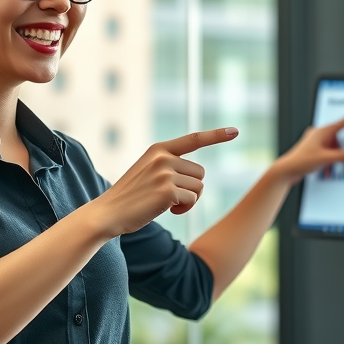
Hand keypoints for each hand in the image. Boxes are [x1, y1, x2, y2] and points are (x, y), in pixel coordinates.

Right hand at [93, 127, 238, 236]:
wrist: (108, 213)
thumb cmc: (130, 196)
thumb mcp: (148, 172)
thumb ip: (169, 166)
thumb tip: (198, 175)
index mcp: (158, 149)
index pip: (193, 139)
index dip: (216, 135)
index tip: (235, 131)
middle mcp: (163, 157)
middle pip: (200, 172)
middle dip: (191, 188)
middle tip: (169, 197)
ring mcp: (165, 173)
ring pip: (199, 187)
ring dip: (187, 200)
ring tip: (165, 204)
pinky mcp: (168, 191)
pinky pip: (191, 200)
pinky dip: (183, 209)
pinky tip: (167, 211)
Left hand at [270, 110, 343, 183]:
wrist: (286, 170)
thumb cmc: (301, 161)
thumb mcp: (325, 159)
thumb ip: (342, 156)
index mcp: (323, 131)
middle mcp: (320, 134)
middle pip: (341, 134)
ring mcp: (317, 141)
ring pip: (336, 144)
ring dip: (340, 152)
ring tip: (336, 163)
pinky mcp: (316, 149)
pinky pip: (330, 151)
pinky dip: (334, 156)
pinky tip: (333, 165)